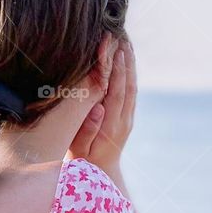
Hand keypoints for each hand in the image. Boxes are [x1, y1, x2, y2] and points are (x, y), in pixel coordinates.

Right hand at [69, 33, 135, 177]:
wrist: (100, 175)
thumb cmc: (82, 162)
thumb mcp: (79, 151)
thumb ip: (88, 130)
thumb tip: (98, 108)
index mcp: (111, 126)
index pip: (116, 92)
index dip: (116, 70)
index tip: (114, 48)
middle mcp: (123, 120)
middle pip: (128, 85)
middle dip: (125, 60)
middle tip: (122, 36)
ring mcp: (127, 119)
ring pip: (132, 86)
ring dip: (130, 64)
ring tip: (126, 42)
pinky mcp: (127, 117)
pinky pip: (131, 92)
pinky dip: (129, 73)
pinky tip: (125, 60)